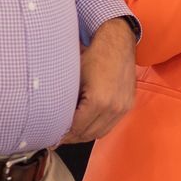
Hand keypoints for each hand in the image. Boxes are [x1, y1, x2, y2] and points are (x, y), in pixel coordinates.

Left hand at [62, 19, 137, 142]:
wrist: (117, 43)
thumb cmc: (93, 55)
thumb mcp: (74, 78)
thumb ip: (65, 101)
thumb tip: (52, 118)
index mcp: (98, 100)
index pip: (77, 128)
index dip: (63, 134)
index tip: (53, 136)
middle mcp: (113, 107)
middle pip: (88, 134)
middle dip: (72, 137)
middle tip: (59, 136)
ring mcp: (123, 108)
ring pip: (100, 133)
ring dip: (85, 134)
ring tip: (71, 131)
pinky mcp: (128, 106)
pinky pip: (110, 125)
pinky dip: (97, 127)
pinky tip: (87, 123)